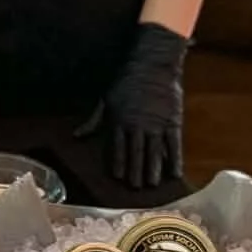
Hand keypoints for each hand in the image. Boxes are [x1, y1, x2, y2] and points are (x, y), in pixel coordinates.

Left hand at [84, 24, 188, 190]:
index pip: (118, 147)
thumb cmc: (126, 80)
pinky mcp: (173, 120)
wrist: (152, 64)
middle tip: (136, 188)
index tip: (118, 178)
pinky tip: (175, 173)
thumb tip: (77, 136)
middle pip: (136, 153)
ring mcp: (156, 123)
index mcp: (120, 120)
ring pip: (154, 151)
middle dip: (135, 172)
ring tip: (152, 185)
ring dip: (153, 169)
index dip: (118, 162)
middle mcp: (137, 125)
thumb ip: (94, 120)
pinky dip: (175, 159)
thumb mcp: (106, 99)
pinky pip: (174, 144)